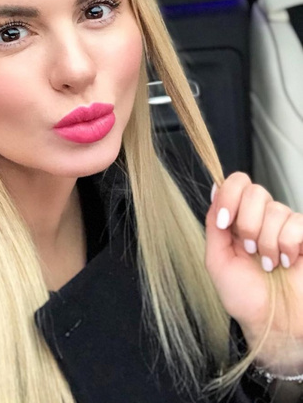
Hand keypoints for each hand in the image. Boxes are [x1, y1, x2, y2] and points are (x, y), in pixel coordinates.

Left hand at [205, 172, 302, 372]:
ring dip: (267, 242)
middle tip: (249, 250)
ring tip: (268, 264)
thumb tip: (214, 189)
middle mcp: (262, 218)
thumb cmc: (245, 297)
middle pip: (255, 191)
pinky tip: (286, 262)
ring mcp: (286, 227)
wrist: (273, 324)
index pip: (237, 183)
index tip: (225, 222)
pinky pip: (296, 224)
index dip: (230, 196)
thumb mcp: (217, 260)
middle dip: (248, 224)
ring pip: (276, 210)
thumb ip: (214, 224)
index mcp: (238, 219)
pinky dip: (287, 246)